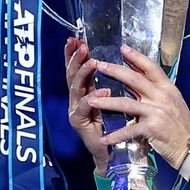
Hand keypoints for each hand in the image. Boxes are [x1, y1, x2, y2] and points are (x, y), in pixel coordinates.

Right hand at [64, 37, 110, 175]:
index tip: (76, 38)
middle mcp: (77, 98)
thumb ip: (110, 81)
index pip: (78, 68)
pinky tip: (100, 92)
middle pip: (72, 74)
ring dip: (83, 74)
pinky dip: (91, 99)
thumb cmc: (115, 124)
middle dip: (75, 58)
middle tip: (80, 45)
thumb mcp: (113, 98)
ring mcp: (75, 110)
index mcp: (85, 90)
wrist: (113, 151)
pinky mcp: (79, 123)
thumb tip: (117, 58)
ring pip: (75, 89)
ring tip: (91, 62)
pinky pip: (83, 109)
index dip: (75, 53)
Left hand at [85, 45, 189, 170]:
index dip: (136, 57)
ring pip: (126, 103)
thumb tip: (136, 81)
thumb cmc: (181, 125)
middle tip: (99, 65)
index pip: (151, 67)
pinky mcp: (151, 128)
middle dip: (114, 71)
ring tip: (90, 100)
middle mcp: (162, 97)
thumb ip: (155, 92)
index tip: (122, 48)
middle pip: (134, 79)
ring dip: (106, 102)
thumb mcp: (172, 102)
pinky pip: (129, 130)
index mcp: (168, 88)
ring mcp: (156, 112)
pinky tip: (104, 139)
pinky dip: (115, 135)